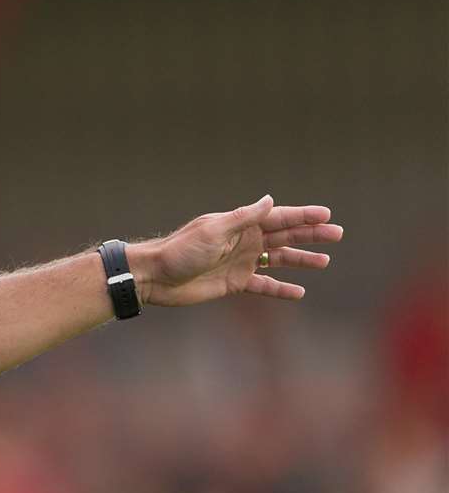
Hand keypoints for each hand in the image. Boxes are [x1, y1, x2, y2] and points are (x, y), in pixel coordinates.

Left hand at [131, 195, 339, 306]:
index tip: (327, 215)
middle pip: (285, 236)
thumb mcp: (213, 231)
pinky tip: (299, 292)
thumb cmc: (180, 250)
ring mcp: (241, 262)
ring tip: (324, 261)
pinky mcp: (234, 283)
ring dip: (300, 260)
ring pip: (278, 260)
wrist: (156, 277)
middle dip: (311, 235)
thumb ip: (243, 217)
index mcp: (240, 224)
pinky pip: (263, 286)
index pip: (279, 217)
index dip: (303, 215)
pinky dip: (280, 289)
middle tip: (337, 234)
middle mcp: (244, 241)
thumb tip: (270, 200)